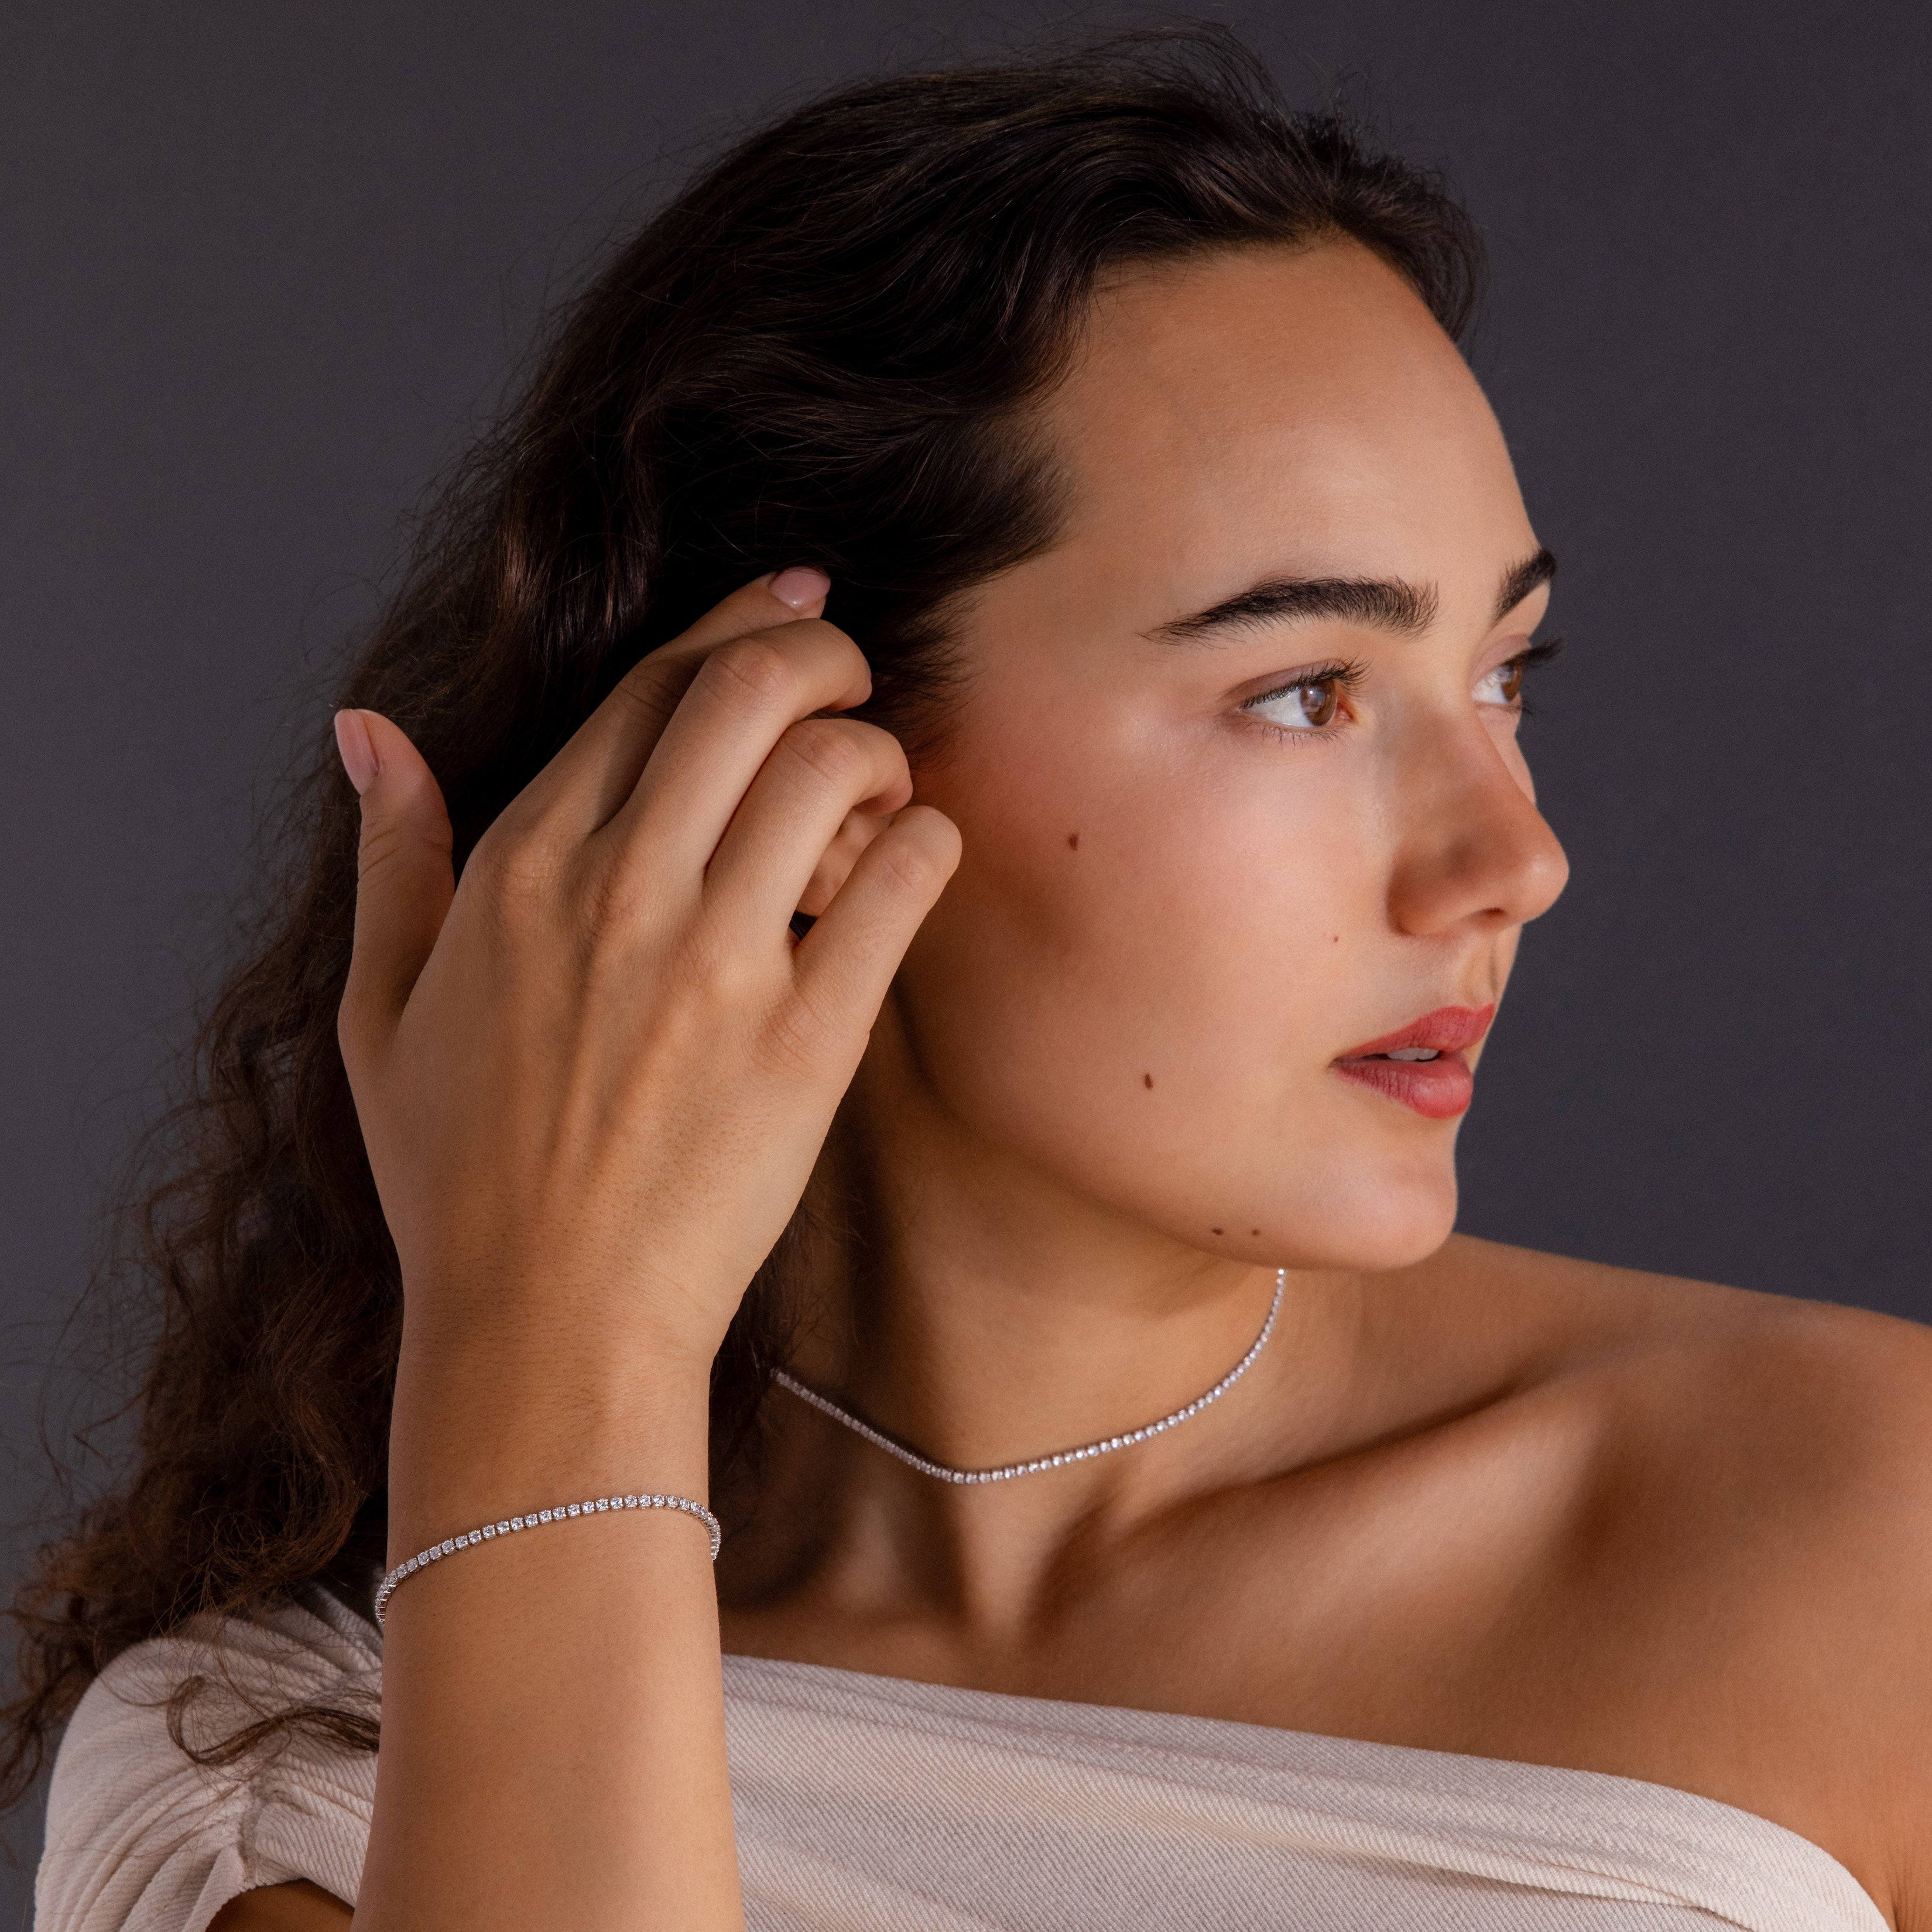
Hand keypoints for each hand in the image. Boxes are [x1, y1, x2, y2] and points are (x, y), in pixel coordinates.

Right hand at [333, 569, 959, 1504]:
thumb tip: (367, 730)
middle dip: (819, 651)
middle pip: (746, 690)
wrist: (545, 1328)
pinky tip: (915, 858)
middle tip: (850, 673)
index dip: (737, 621)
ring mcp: (716, 965)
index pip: (649, 686)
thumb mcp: (379, 1012)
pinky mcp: (805, 1043)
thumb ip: (391, 856)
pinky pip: (900, 884)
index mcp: (520, 868)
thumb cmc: (460, 1179)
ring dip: (874, 748)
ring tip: (877, 789)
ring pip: (829, 767)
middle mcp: (617, 892)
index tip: (795, 602)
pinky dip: (925, 842)